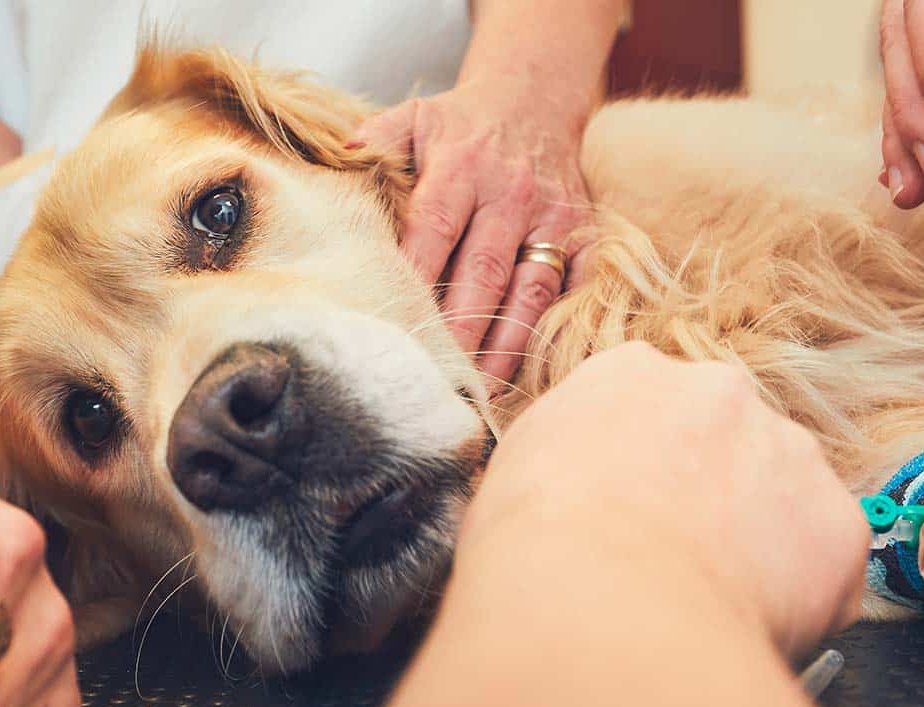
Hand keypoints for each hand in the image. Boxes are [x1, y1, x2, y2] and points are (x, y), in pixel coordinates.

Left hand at [354, 75, 594, 382]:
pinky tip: (531, 369)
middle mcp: (511, 193)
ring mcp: (554, 218)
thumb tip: (338, 165)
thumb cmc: (460, 125)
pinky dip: (556, 330)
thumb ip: (375, 143)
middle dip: (460, 326)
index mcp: (463, 166)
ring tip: (480, 389)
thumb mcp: (414, 117)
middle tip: (436, 375)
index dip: (415, 276)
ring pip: (532, 289)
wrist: (534, 100)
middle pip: (484, 270)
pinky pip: (575, 290)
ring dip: (506, 342)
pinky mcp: (585, 236)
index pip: (434, 226)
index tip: (394, 321)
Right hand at [459, 342, 868, 657]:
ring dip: (759, 533)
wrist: (596, 597)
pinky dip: (800, 590)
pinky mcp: (835, 523)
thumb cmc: (536, 541)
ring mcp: (787, 450)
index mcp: (633, 372)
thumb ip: (565, 448)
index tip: (635, 502)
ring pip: (783, 491)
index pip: (653, 407)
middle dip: (712, 486)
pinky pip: (824, 558)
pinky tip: (747, 615)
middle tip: (678, 550)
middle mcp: (719, 391)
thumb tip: (570, 478)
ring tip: (711, 591)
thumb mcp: (519, 465)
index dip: (646, 460)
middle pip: (727, 437)